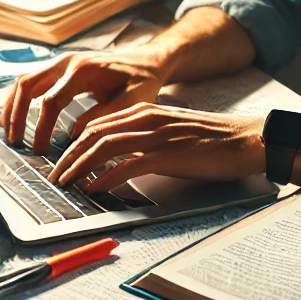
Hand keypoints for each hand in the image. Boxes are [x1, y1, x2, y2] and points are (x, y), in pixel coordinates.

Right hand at [0, 47, 170, 152]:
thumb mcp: (130, 103)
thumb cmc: (142, 82)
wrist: (147, 61)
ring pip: (25, 80)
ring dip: (13, 105)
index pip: (51, 101)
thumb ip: (102, 117)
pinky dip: (19, 97)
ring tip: (8, 131)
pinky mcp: (61, 66)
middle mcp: (67, 61)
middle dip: (17, 115)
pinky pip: (32, 79)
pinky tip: (15, 115)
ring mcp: (62, 61)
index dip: (41, 128)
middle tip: (15, 143)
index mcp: (83, 70)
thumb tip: (73, 135)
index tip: (40, 151)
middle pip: (28, 86)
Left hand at [48, 103, 264, 191]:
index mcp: (145, 110)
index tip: (61, 161)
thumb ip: (146, 138)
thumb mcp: (172, 131)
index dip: (74, 143)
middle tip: (54, 175)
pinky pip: (127, 166)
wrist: (247, 140)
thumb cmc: (212, 139)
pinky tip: (94, 188)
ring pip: (104, 147)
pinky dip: (106, 177)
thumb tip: (121, 157)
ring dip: (79, 167)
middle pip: (93, 134)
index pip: (97, 124)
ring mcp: (156, 136)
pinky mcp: (168, 155)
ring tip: (65, 183)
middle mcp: (146, 118)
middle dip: (68, 156)